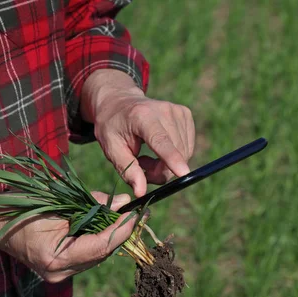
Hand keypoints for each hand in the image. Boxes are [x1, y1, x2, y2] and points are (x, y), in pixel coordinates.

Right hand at [0, 192, 135, 282]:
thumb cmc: (22, 206)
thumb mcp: (58, 199)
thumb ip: (92, 203)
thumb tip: (124, 203)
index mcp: (56, 258)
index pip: (101, 246)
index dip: (123, 230)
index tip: (138, 213)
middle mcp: (59, 273)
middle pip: (102, 253)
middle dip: (120, 231)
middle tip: (134, 211)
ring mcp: (58, 275)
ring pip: (97, 256)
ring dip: (110, 236)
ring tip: (120, 215)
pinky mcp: (59, 271)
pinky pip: (86, 256)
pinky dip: (96, 240)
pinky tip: (103, 225)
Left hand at [81, 70, 195, 196]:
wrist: (120, 102)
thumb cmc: (112, 127)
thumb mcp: (111, 149)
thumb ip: (127, 170)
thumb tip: (141, 192)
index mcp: (141, 116)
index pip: (160, 140)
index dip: (172, 158)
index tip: (183, 173)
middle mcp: (164, 110)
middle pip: (174, 153)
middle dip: (160, 171)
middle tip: (141, 169)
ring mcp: (178, 111)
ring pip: (183, 153)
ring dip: (166, 165)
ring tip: (145, 159)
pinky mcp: (185, 114)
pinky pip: (186, 147)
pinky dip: (173, 156)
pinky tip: (156, 150)